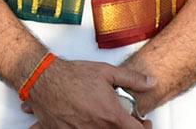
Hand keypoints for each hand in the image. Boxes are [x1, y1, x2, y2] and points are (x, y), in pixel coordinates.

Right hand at [21, 58, 154, 127]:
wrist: (45, 79)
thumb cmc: (72, 76)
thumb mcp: (107, 72)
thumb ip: (132, 80)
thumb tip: (150, 83)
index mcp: (110, 115)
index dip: (144, 127)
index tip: (144, 123)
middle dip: (123, 126)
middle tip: (124, 118)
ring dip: (105, 127)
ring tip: (102, 117)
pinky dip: (84, 127)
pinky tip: (82, 119)